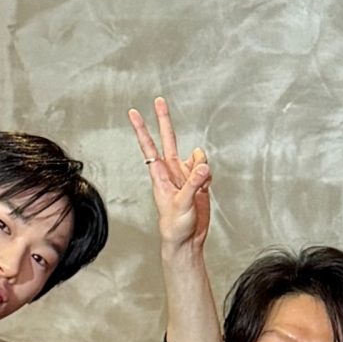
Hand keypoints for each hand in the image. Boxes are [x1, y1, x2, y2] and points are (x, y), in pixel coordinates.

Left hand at [128, 97, 210, 253]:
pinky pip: (205, 169)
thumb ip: (193, 183)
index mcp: (160, 175)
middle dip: (164, 120)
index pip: (149, 147)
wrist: (186, 240)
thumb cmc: (174, 226)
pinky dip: (208, 175)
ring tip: (199, 183)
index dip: (142, 129)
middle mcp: (171, 171)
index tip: (134, 113)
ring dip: (200, 163)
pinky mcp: (197, 182)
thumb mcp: (182, 204)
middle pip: (168, 139)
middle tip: (159, 100)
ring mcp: (185, 176)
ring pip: (195, 155)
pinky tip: (205, 186)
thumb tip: (203, 164)